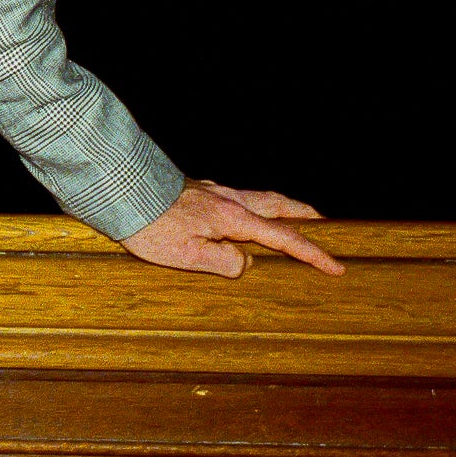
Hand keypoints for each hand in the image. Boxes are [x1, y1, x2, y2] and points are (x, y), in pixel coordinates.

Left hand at [119, 180, 343, 278]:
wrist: (118, 189)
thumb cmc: (148, 225)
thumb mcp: (187, 255)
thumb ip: (224, 262)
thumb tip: (247, 263)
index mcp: (232, 218)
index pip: (284, 238)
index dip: (313, 254)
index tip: (337, 267)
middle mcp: (228, 199)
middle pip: (279, 205)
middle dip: (306, 216)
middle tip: (326, 225)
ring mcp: (213, 191)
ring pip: (259, 197)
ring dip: (282, 206)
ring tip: (292, 216)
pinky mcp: (197, 189)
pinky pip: (237, 196)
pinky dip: (254, 203)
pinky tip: (243, 211)